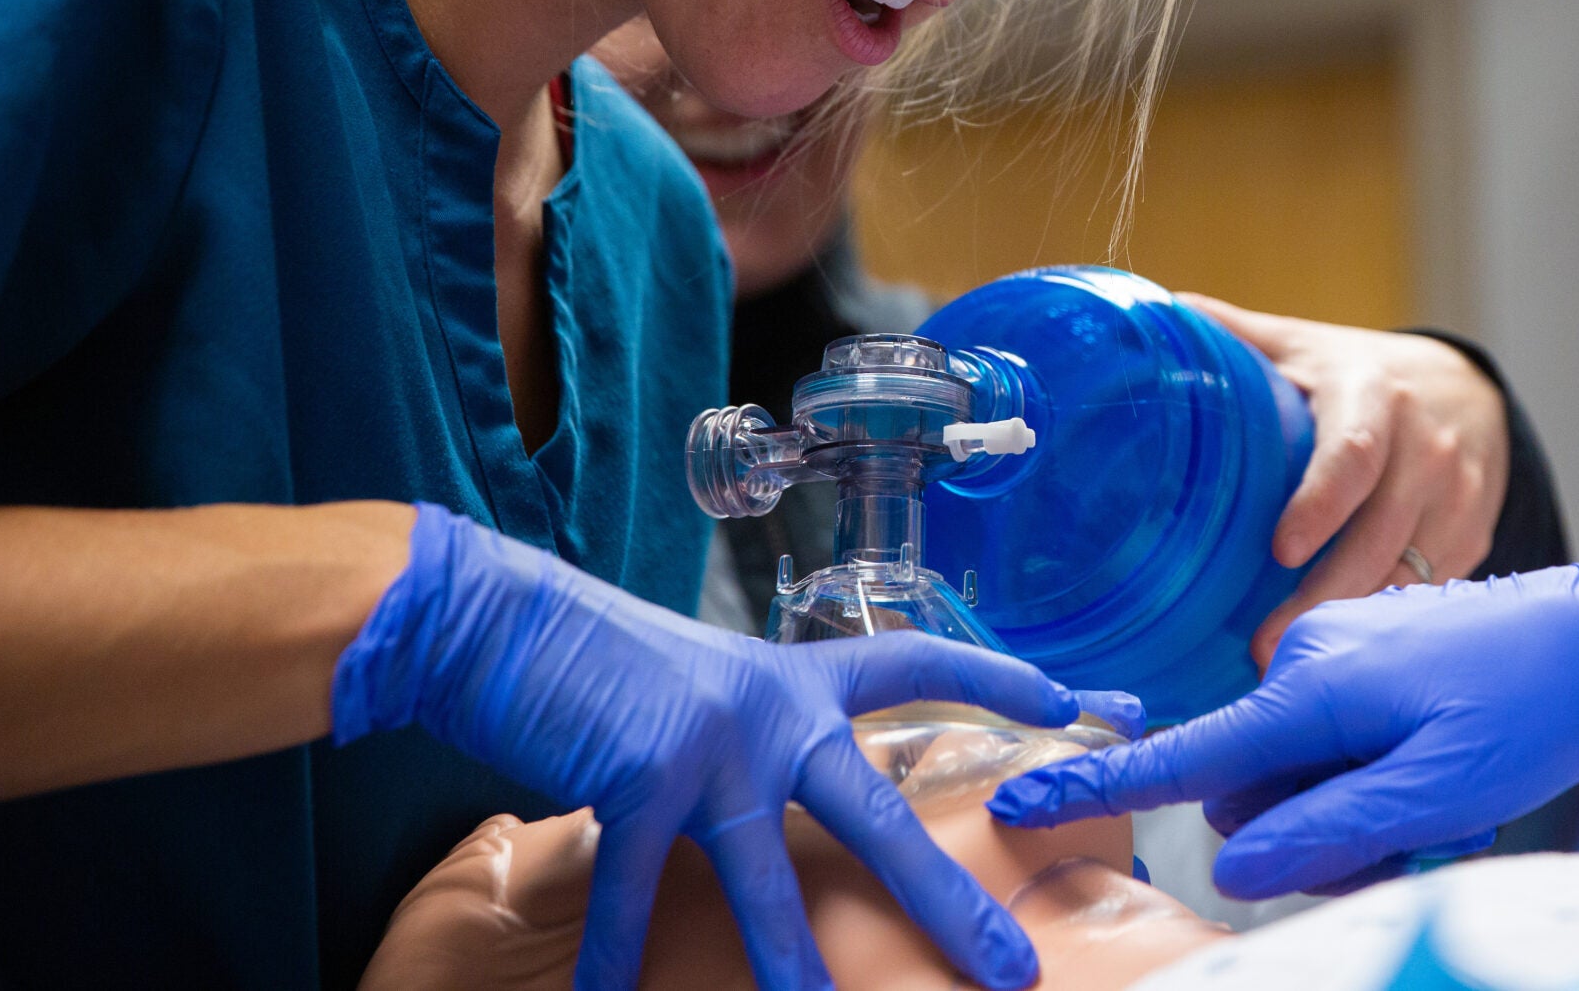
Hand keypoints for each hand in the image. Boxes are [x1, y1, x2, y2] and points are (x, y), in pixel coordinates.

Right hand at [334, 503, 1106, 990]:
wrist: (507, 621)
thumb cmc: (609, 662)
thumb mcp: (712, 686)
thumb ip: (763, 738)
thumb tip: (797, 796)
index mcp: (796, 678)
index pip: (919, 668)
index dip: (997, 679)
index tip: (1071, 699)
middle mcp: (770, 710)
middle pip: (878, 814)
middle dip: (946, 896)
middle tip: (1012, 964)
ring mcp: (710, 746)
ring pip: (773, 877)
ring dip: (797, 964)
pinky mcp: (640, 775)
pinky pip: (635, 896)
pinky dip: (619, 956)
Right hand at [988, 541, 1578, 897]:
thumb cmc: (1534, 704)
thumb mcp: (1439, 792)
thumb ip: (1328, 831)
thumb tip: (1229, 865)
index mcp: (1312, 688)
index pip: (1189, 755)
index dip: (1103, 786)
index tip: (1021, 803)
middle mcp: (1307, 656)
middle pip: (1257, 786)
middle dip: (1310, 832)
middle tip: (1412, 839)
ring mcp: (1336, 648)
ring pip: (1299, 768)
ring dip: (1350, 805)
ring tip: (1442, 803)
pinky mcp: (1364, 652)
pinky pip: (1333, 735)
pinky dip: (1371, 770)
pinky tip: (1441, 771)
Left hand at [1180, 295, 1509, 665]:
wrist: (1468, 390)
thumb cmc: (1359, 374)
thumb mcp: (1302, 344)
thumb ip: (1231, 333)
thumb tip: (1151, 311)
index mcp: (1374, 396)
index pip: (1353, 455)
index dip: (1320, 504)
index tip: (1280, 551)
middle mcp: (1427, 449)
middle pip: (1380, 536)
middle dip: (1326, 597)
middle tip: (1268, 647)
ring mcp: (1457, 499)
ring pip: (1409, 575)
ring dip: (1355, 624)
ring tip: (1296, 664)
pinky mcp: (1473, 538)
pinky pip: (1430, 591)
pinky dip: (1389, 623)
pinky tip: (1348, 653)